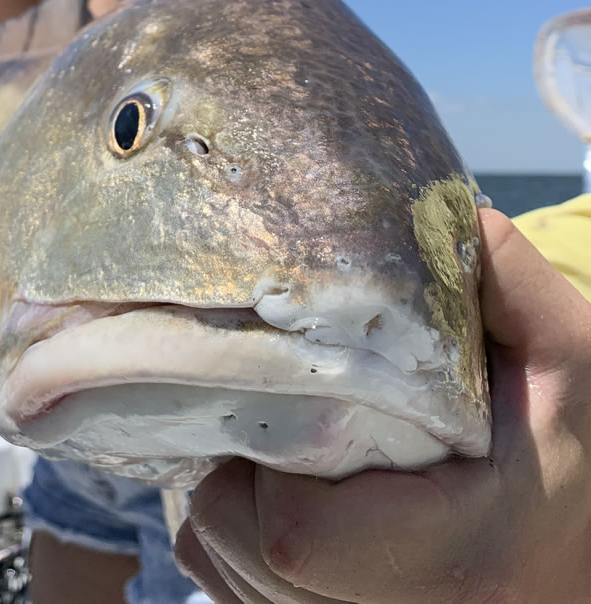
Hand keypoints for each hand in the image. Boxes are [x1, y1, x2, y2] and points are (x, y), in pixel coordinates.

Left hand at [174, 209, 590, 602]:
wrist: (589, 542)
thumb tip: (445, 216)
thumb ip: (511, 286)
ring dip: (226, 510)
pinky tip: (271, 498)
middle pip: (244, 555)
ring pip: (228, 580)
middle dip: (233, 476)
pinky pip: (234, 599)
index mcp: (462, 562)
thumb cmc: (585, 453)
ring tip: (270, 452)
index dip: (265, 462)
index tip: (289, 401)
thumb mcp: (572, 362)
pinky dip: (230, 548)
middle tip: (267, 414)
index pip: (295, 533)